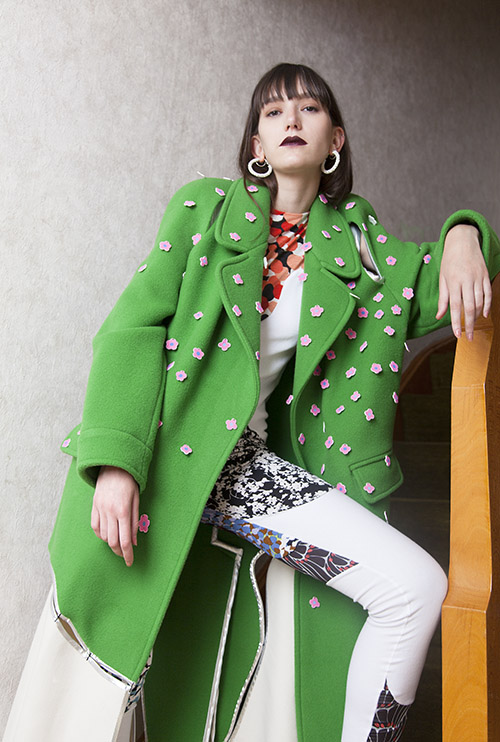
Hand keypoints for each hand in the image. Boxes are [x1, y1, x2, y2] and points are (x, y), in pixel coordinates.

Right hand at [91, 466, 139, 566]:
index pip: (124, 540)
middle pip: (112, 541)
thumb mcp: (137, 501)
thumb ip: (135, 522)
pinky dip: (100, 534)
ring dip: (110, 543)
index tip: (130, 562)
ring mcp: (100, 509)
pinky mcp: (94, 507)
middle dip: (119, 552)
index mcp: (123, 511)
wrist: (114, 466)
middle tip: (125, 555)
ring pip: (103, 535)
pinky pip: (95, 527)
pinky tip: (107, 535)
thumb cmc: (129, 483)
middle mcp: (110, 512)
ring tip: (118, 544)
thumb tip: (134, 542)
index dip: (127, 554)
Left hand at [436, 224, 490, 339]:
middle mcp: (466, 280)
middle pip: (469, 307)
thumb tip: (439, 316)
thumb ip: (442, 298)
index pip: (455, 306)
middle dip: (469, 324)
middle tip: (469, 337)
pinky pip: (488, 293)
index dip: (456, 322)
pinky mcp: (485, 275)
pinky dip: (487, 305)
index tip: (457, 335)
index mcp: (453, 281)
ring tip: (473, 326)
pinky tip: (484, 315)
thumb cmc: (449, 261)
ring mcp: (478, 278)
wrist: (463, 241)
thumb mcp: (442, 278)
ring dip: (476, 316)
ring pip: (480, 302)